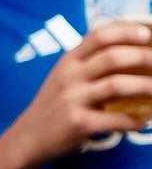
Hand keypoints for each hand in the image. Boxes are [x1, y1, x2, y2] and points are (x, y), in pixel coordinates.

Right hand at [9, 21, 151, 161]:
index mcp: (68, 60)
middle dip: (144, 57)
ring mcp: (72, 99)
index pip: (99, 35)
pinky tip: (144, 119)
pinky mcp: (77, 123)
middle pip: (112, 57)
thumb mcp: (65, 78)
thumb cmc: (54, 106)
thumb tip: (133, 55)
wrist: (29, 138)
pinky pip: (113, 119)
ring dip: (145, 87)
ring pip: (116, 85)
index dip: (125, 31)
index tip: (146, 33)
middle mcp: (69, 76)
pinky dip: (134, 119)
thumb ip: (89, 64)